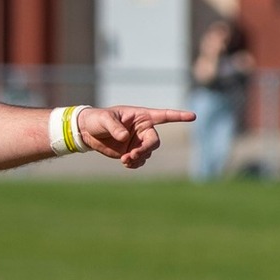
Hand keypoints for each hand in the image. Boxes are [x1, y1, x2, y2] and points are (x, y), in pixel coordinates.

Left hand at [78, 106, 195, 167]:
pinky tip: (126, 163)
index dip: (178, 116)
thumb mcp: (104, 119)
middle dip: (145, 149)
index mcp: (141, 116)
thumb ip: (115, 127)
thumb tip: (125, 138)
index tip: (193, 116)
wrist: (87, 132)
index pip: (163, 116)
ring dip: (138, 158)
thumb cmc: (96, 119)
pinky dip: (135, 164)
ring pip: (148, 153)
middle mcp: (143, 129)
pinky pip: (141, 160)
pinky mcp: (133, 152)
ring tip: (125, 160)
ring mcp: (139, 141)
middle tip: (133, 155)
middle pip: (154, 141)